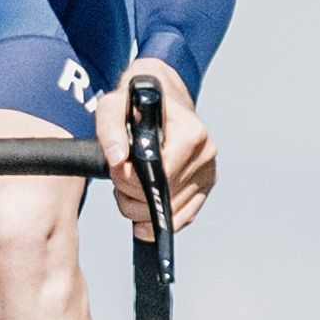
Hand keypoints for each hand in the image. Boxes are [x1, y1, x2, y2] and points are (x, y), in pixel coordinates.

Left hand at [96, 61, 216, 233]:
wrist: (162, 99)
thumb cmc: (135, 103)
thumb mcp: (112, 107)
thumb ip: (110, 130)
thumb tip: (118, 160)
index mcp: (191, 132)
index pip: (159, 175)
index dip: (131, 180)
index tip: (115, 171)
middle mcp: (206, 152)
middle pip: (164, 196)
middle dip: (131, 194)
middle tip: (119, 176)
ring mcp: (209, 170)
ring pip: (171, 212)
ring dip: (141, 208)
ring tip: (130, 184)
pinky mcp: (206, 184)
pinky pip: (184, 216)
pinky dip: (160, 220)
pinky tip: (143, 213)